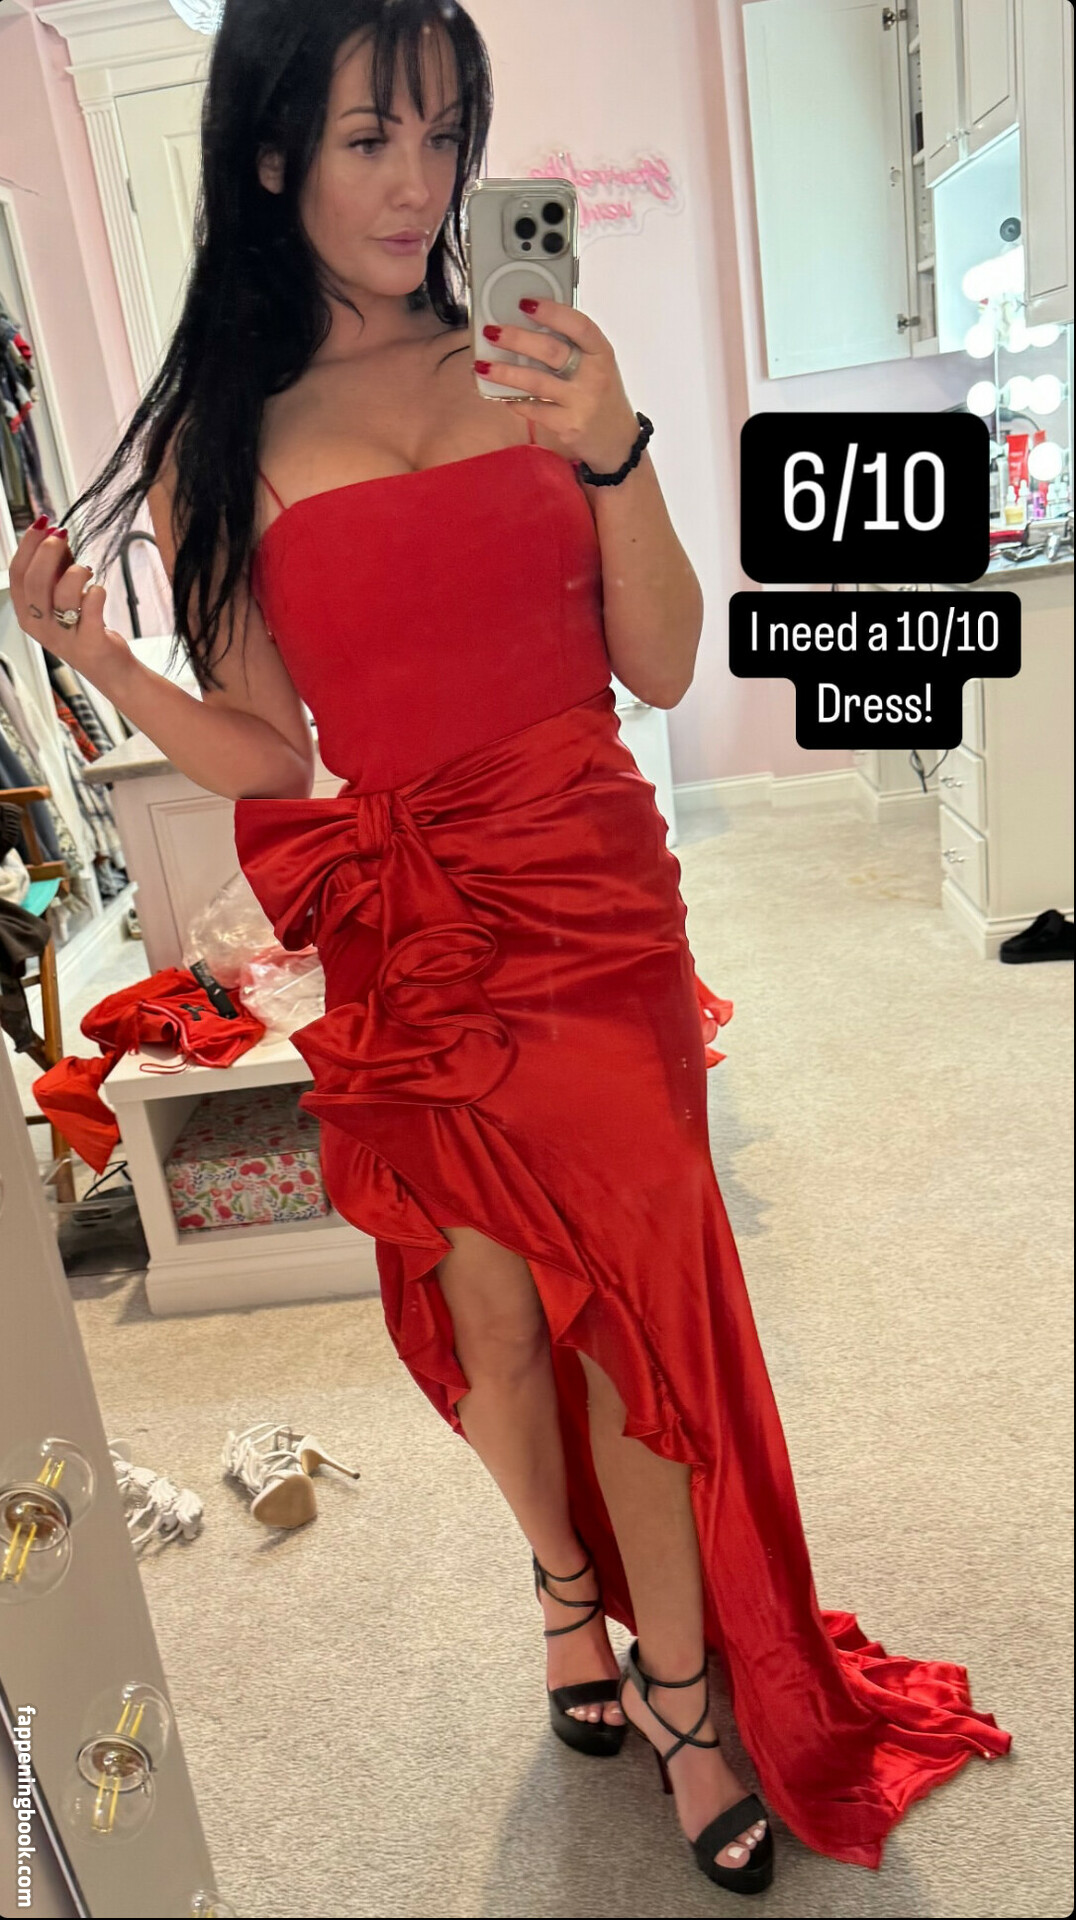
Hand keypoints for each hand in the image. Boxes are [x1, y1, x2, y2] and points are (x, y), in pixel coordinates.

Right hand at [8, 517, 132, 682]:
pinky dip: (96, 593)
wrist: (109, 667)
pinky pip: (90, 610)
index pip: (17, 574)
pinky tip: (98, 590)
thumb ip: (56, 569)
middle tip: (62, 536)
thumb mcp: (62, 597)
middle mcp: (40, 626)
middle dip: (47, 552)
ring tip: (86, 569)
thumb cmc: (83, 628)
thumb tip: (56, 534)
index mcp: (27, 613)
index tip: (42, 523)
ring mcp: (63, 637)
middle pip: (35, 582)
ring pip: (62, 596)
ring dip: (75, 572)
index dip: (28, 545)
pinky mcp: (89, 643)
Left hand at [475, 297, 639, 474]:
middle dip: (517, 339)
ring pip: (536, 382)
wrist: (617, 441)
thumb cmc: (601, 396)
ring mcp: (581, 403)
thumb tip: (529, 326)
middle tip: (492, 331)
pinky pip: (534, 409)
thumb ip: (572, 348)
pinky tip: (501, 394)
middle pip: (551, 351)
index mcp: (602, 353)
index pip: (579, 325)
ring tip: (482, 365)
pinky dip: (515, 400)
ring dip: (505, 372)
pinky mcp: (568, 426)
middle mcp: (594, 376)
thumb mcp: (597, 366)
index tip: (525, 303)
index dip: (552, 312)